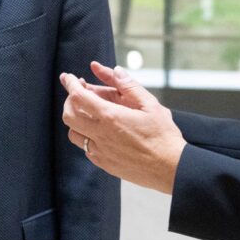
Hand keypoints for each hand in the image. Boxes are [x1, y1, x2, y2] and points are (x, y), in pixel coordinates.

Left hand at [60, 61, 186, 193]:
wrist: (170, 169)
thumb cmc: (163, 137)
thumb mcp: (151, 105)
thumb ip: (130, 86)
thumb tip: (116, 71)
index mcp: (111, 117)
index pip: (79, 97)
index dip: (71, 84)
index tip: (69, 78)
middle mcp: (101, 134)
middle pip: (68, 115)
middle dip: (69, 101)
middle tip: (77, 94)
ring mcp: (100, 151)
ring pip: (73, 133)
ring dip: (75, 120)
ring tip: (87, 112)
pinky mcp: (104, 164)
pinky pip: (85, 148)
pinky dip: (86, 136)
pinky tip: (99, 131)